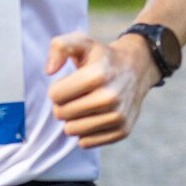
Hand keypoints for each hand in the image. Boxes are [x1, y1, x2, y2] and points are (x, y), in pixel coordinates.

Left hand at [46, 32, 157, 149]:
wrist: (137, 68)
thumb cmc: (102, 57)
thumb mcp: (81, 42)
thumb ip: (59, 47)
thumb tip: (49, 71)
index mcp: (97, 75)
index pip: (55, 96)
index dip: (57, 89)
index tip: (69, 83)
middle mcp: (109, 97)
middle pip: (61, 114)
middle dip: (63, 105)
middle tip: (76, 95)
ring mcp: (118, 116)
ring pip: (71, 131)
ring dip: (73, 119)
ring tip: (85, 105)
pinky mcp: (122, 131)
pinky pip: (85, 143)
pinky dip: (85, 131)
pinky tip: (95, 117)